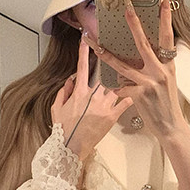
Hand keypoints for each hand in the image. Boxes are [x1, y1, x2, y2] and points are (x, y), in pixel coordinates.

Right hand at [50, 35, 132, 160]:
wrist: (72, 147)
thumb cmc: (63, 129)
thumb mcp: (57, 108)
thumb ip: (64, 91)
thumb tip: (70, 80)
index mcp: (78, 92)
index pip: (82, 68)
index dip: (84, 53)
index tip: (87, 41)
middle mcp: (92, 96)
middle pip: (103, 75)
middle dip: (108, 66)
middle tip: (114, 59)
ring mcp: (103, 105)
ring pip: (115, 86)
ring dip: (119, 82)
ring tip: (125, 78)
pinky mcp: (112, 116)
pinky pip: (124, 102)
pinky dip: (129, 97)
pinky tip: (132, 94)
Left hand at [97, 0, 185, 142]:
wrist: (171, 127)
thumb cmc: (167, 103)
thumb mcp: (167, 80)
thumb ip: (157, 65)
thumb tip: (143, 51)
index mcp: (168, 64)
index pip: (167, 35)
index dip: (165, 16)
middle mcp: (160, 70)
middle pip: (144, 43)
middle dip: (134, 24)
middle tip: (127, 7)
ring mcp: (150, 82)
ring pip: (122, 65)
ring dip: (105, 54)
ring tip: (94, 43)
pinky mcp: (140, 94)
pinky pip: (121, 86)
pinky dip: (115, 87)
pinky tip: (110, 88)